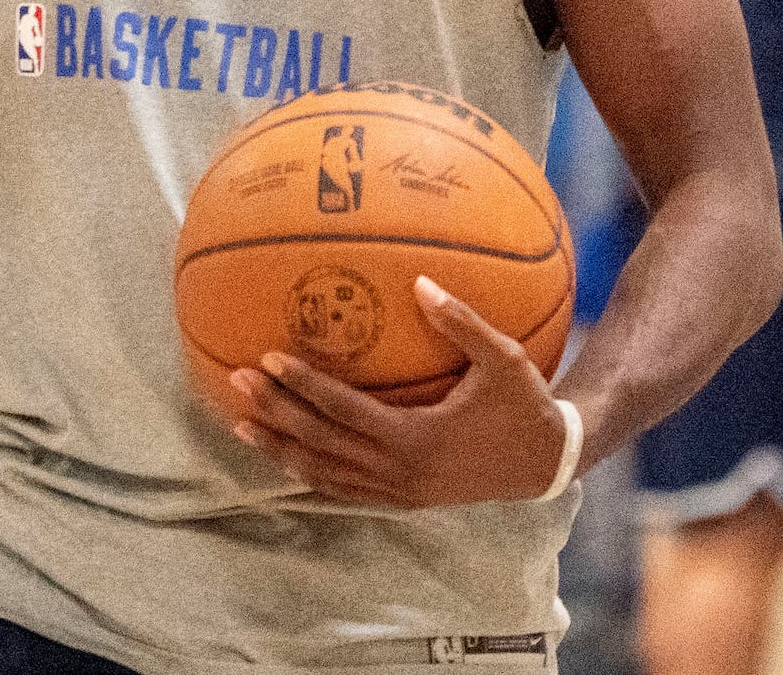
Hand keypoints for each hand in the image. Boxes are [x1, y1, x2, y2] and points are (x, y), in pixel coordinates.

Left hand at [229, 277, 566, 506]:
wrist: (548, 464)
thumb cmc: (525, 406)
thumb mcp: (503, 359)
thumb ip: (461, 322)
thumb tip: (419, 281)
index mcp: (417, 438)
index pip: (343, 410)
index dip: (303, 385)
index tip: (266, 359)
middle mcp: (400, 472)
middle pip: (320, 443)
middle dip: (274, 413)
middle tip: (234, 382)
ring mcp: (399, 492)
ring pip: (324, 474)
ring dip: (281, 449)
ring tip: (241, 425)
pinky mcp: (403, 501)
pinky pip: (343, 489)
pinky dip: (309, 471)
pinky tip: (286, 455)